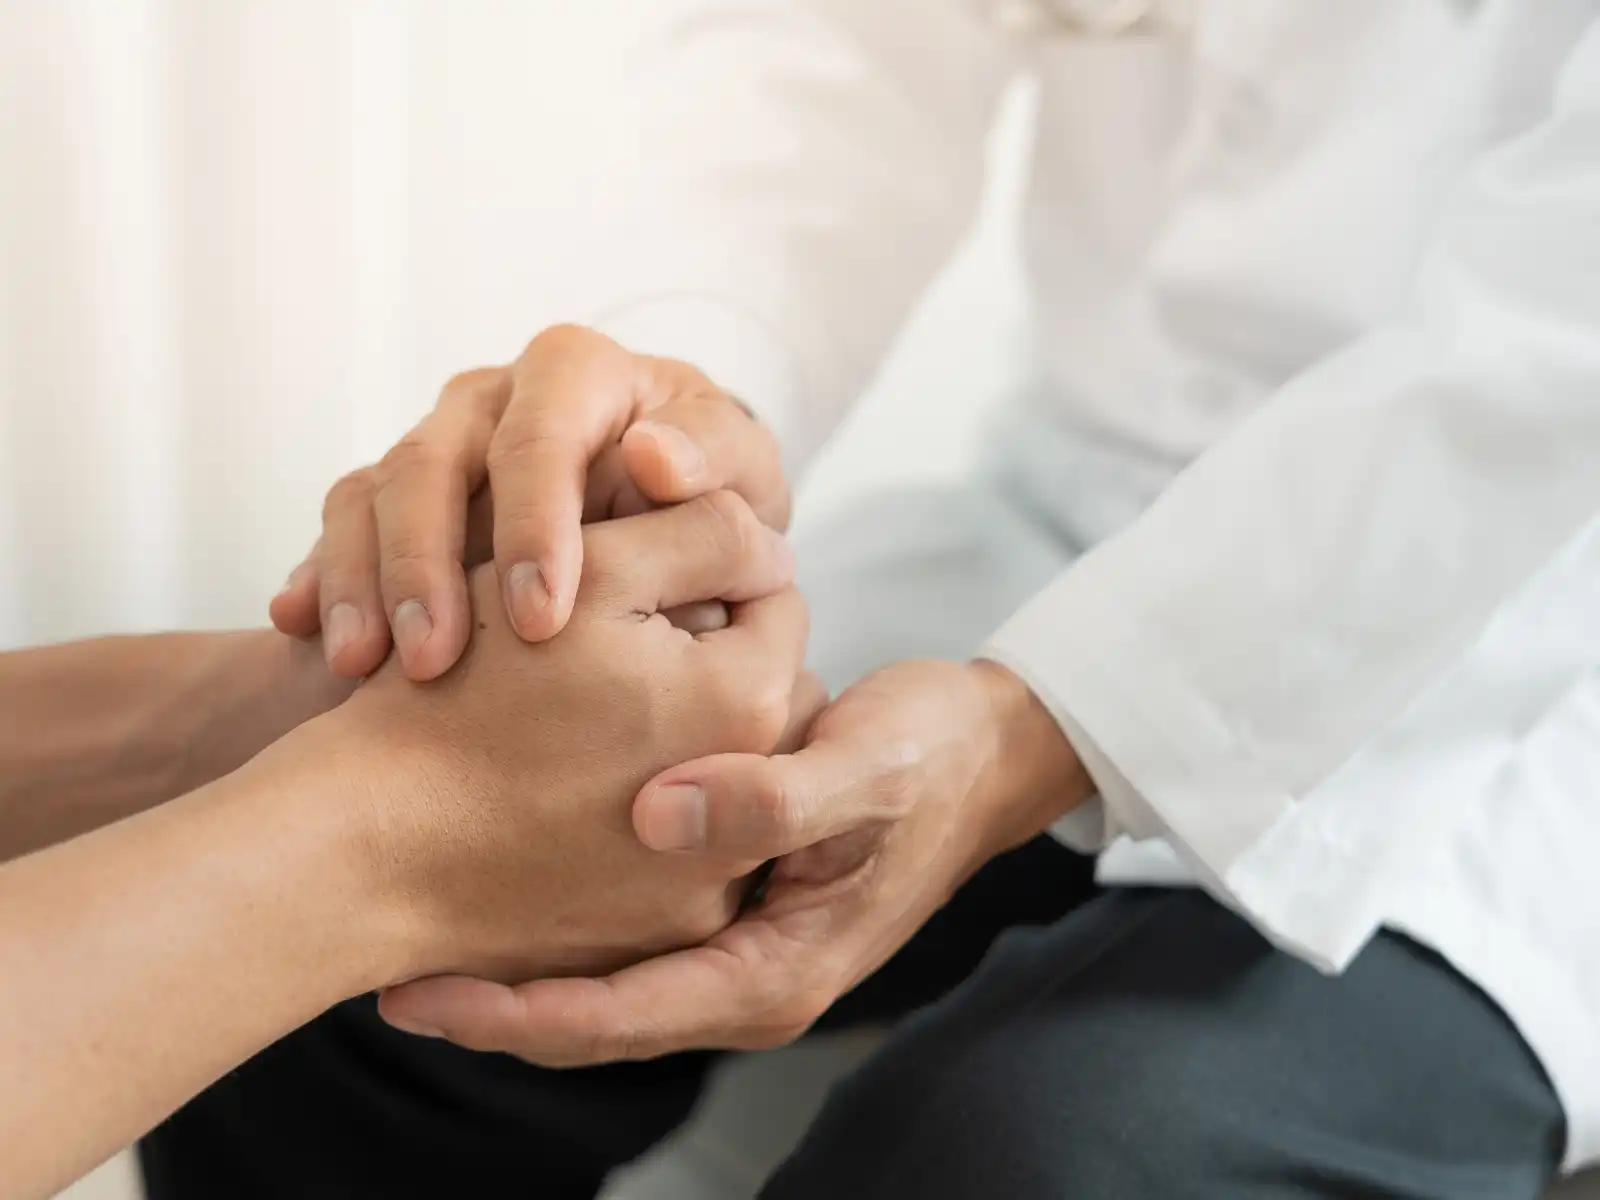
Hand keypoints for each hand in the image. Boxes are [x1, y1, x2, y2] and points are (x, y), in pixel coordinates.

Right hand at [269, 325, 788, 680]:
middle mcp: (494, 398)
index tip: (541, 617)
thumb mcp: (738, 475)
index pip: (540, 432)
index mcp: (578, 374)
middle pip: (432, 462)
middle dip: (425, 562)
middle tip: (433, 658)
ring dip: (364, 582)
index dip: (533, 521)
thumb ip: (713, 460)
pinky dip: (322, 582)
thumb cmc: (712, 497)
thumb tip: (655, 458)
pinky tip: (313, 641)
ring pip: (371, 494)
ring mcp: (435, 444)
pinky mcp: (392, 497)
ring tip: (362, 666)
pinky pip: (337, 527)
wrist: (665, 525)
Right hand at [277, 491, 817, 986]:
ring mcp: (703, 888)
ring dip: (674, 734)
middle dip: (702, 654)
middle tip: (614, 643)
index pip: (774, 600)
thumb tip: (771, 545)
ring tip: (582, 716)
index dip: (710, 568)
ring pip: (717, 772)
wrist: (362, 850)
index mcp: (750, 704)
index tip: (645, 574)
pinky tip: (565, 792)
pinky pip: (673, 854)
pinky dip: (635, 816)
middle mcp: (752, 811)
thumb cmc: (464, 696)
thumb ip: (704, 532)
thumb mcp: (591, 572)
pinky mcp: (651, 938)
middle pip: (754, 692)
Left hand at [376, 659, 1092, 1060]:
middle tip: (378, 967)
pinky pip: (619, 931)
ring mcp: (730, 945)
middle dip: (487, 1001)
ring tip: (406, 928)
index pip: (617, 1020)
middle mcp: (742, 977)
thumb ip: (773, 795)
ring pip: (596, 977)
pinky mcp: (720, 903)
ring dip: (509, 961)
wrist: (980, 751)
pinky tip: (490, 871)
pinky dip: (551, 915)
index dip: (512, 1011)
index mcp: (773, 973)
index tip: (415, 989)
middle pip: (589, 1017)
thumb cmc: (928, 755)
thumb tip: (658, 819)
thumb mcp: (865, 767)